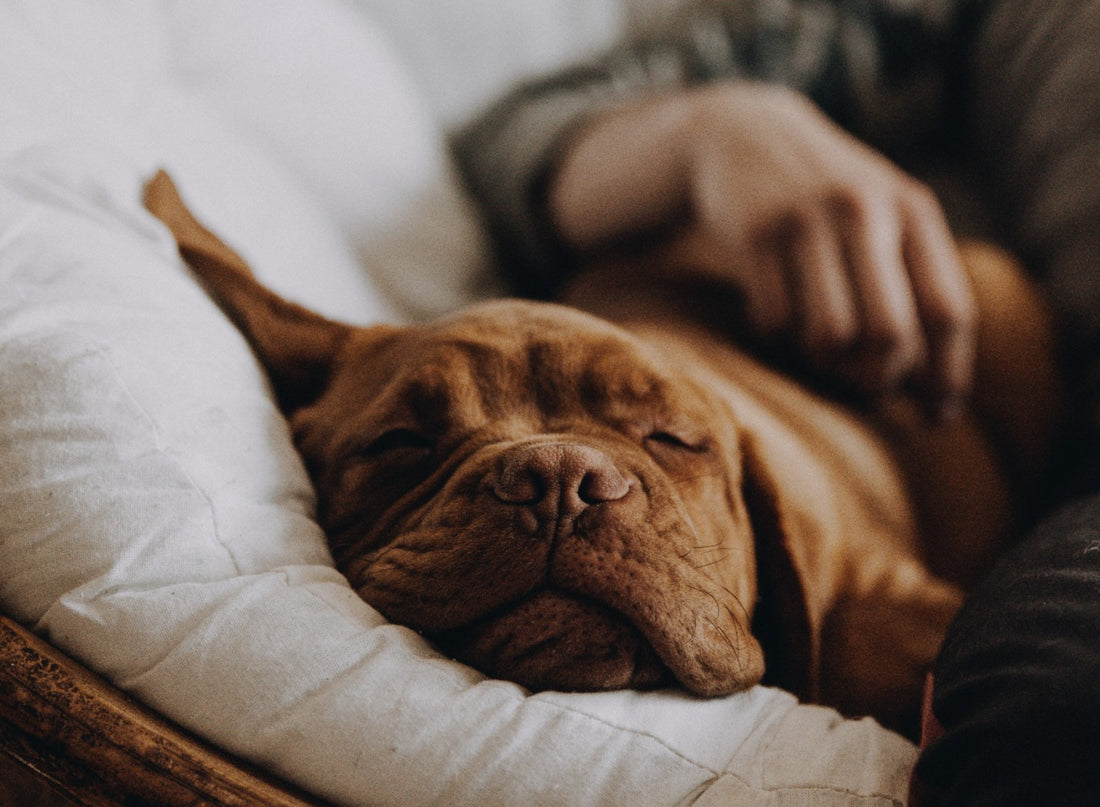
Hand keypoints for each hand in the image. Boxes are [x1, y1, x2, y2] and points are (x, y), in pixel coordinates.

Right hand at [547, 81, 974, 416]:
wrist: (742, 136)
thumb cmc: (824, 198)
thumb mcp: (881, 215)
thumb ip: (914, 282)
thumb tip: (936, 392)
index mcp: (912, 209)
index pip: (947, 312)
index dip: (947, 374)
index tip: (940, 415)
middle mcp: (864, 210)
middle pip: (890, 335)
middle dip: (879, 379)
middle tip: (868, 389)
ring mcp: (806, 221)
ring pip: (829, 336)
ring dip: (823, 363)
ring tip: (820, 352)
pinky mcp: (754, 234)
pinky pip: (774, 322)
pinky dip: (778, 337)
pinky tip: (778, 316)